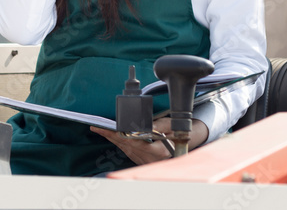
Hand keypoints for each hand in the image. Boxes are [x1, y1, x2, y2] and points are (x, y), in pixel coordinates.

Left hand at [90, 117, 208, 166]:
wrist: (189, 141)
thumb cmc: (181, 131)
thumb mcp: (171, 125)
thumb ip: (157, 125)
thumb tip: (143, 125)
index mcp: (159, 151)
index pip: (135, 142)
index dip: (120, 135)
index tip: (108, 128)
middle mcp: (152, 159)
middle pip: (127, 146)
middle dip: (111, 136)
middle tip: (97, 127)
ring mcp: (147, 161)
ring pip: (126, 149)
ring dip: (113, 139)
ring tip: (99, 129)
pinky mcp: (144, 160)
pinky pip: (129, 152)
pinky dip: (120, 143)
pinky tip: (111, 136)